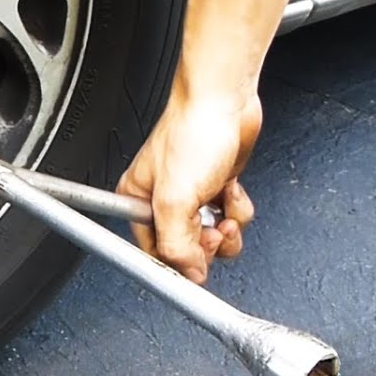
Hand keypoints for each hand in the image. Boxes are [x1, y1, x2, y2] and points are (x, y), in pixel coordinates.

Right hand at [116, 92, 261, 282]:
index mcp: (138, 202)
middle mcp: (162, 201)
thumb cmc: (192, 133)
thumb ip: (177, 243)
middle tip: (213, 229)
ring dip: (226, 228)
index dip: (177, 263)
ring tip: (224, 208)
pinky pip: (230, 216)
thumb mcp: (175, 199)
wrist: (223, 102)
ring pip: (212, 235)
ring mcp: (192, 194)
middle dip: (207, 243)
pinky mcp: (216, 186)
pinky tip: (231, 189)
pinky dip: (237, 208)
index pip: (153, 252)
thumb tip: (187, 273)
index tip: (196, 266)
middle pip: (185, 247)